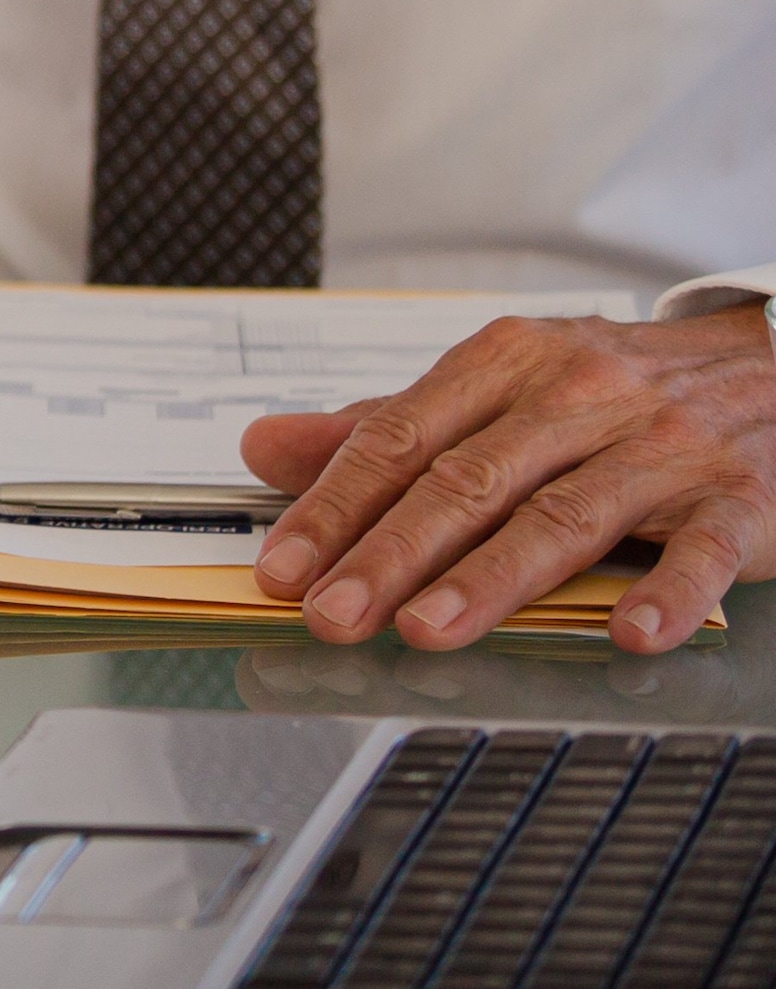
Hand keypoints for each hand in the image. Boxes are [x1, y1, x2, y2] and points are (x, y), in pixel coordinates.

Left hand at [243, 301, 775, 655]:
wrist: (770, 360)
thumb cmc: (615, 388)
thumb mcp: (499, 384)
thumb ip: (388, 425)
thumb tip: (266, 448)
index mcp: (507, 361)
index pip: (400, 438)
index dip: (334, 505)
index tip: (282, 566)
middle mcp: (579, 394)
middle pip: (467, 481)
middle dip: (390, 554)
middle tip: (331, 614)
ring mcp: (662, 446)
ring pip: (563, 516)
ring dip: (491, 578)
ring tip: (426, 629)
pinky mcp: (740, 495)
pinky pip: (701, 548)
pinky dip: (666, 591)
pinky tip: (628, 633)